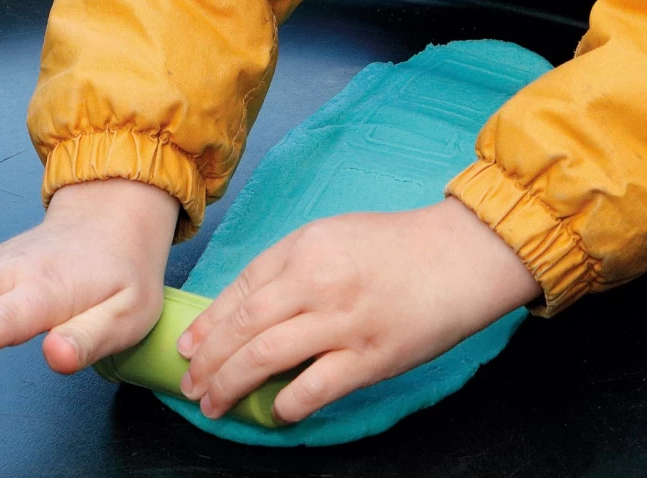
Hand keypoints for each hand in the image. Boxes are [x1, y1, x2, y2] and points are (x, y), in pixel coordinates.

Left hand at [177, 196, 540, 424]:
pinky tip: (276, 411)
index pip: (241, 288)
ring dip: (231, 384)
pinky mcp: (369, 356)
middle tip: (191, 385)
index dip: (208, 323)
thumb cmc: (397, 245)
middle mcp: (317, 280)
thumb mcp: (337, 234)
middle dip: (209, 360)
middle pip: (243, 326)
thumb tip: (249, 306)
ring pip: (266, 356)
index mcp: (306, 245)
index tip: (188, 347)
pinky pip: (313, 387)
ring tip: (215, 404)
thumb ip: (293, 264)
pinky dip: (286, 403)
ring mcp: (343, 320)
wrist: (458, 255)